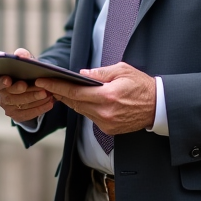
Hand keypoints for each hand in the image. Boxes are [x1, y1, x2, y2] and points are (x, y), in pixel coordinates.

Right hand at [0, 48, 54, 122]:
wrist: (29, 85)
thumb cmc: (23, 72)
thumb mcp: (23, 62)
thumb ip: (22, 56)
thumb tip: (21, 55)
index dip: (1, 82)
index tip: (8, 80)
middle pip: (10, 97)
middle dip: (27, 93)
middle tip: (41, 89)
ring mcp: (7, 108)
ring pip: (21, 105)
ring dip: (36, 100)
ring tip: (49, 94)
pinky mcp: (17, 116)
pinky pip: (28, 114)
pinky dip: (40, 109)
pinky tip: (50, 103)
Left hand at [35, 62, 155, 134]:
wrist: (158, 106)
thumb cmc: (141, 85)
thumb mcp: (122, 71)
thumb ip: (100, 73)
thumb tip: (81, 75)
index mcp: (108, 96)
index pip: (75, 92)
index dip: (56, 87)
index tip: (42, 82)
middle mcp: (105, 112)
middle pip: (75, 103)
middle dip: (60, 93)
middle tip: (47, 84)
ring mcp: (107, 123)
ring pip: (81, 111)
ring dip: (71, 101)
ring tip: (60, 90)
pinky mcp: (109, 129)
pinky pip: (90, 117)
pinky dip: (85, 108)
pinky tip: (81, 100)